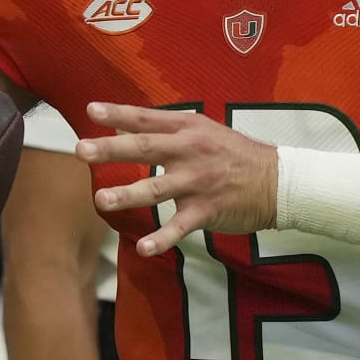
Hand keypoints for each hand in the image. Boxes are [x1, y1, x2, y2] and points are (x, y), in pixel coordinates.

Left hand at [76, 102, 276, 256]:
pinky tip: (143, 248)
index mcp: (188, 129)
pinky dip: (161, 238)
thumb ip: (167, 128)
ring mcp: (198, 182)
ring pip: (157, 189)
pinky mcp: (207, 210)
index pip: (147, 119)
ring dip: (128, 194)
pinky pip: (179, 226)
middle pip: (146, 148)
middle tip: (81, 149)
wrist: (278, 182)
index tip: (90, 110)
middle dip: (112, 149)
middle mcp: (191, 152)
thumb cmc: (236, 155)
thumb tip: (125, 124)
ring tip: (101, 200)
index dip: (118, 113)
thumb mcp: (204, 131)